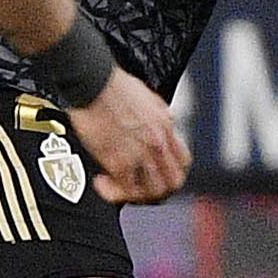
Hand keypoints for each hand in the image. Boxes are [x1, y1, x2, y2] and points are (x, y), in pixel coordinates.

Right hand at [68, 68, 190, 204]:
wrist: (93, 82)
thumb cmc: (113, 86)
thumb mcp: (149, 100)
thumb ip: (158, 118)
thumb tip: (160, 127)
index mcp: (165, 127)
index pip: (183, 163)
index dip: (172, 173)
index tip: (157, 174)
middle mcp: (156, 143)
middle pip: (171, 183)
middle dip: (156, 191)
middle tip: (139, 189)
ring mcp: (138, 153)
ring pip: (150, 192)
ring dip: (134, 194)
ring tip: (118, 187)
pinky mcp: (116, 160)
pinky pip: (122, 189)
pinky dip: (112, 191)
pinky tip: (101, 181)